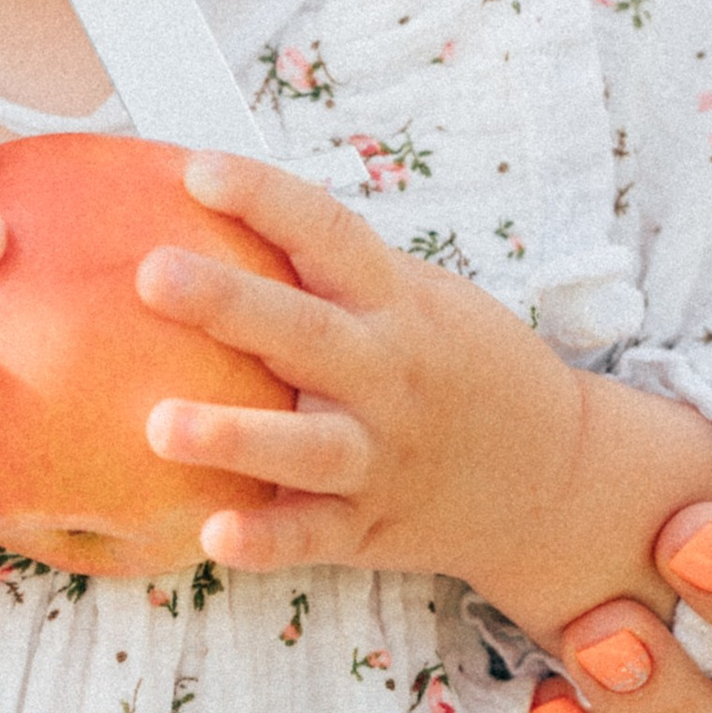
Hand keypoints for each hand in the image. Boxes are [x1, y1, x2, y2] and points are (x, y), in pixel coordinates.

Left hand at [134, 151, 711, 632]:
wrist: (557, 473)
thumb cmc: (459, 367)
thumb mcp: (417, 297)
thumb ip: (332, 267)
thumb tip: (206, 200)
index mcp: (394, 302)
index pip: (328, 235)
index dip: (265, 198)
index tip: (198, 172)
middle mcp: (388, 374)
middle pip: (306, 333)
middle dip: (229, 303)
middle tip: (154, 274)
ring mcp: (382, 454)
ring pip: (307, 446)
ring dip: (236, 436)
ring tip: (160, 425)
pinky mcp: (371, 526)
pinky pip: (314, 535)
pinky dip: (267, 540)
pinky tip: (215, 534)